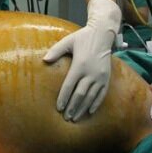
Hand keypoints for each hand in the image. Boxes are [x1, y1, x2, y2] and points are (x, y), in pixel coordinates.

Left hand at [43, 0, 120, 121]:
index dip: (63, 98)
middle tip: (66, 118)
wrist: (103, 34)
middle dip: (72, 107)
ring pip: (91, 97)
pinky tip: (90, 111)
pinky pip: (101, 94)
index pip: (69, 86)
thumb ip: (56, 51)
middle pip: (80, 95)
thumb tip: (44, 60)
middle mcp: (91, 73)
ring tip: (75, 118)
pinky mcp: (107, 78)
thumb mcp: (68, 41)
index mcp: (80, 65)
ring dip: (82, 108)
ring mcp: (100, 76)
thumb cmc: (83, 37)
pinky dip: (96, 104)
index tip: (59, 108)